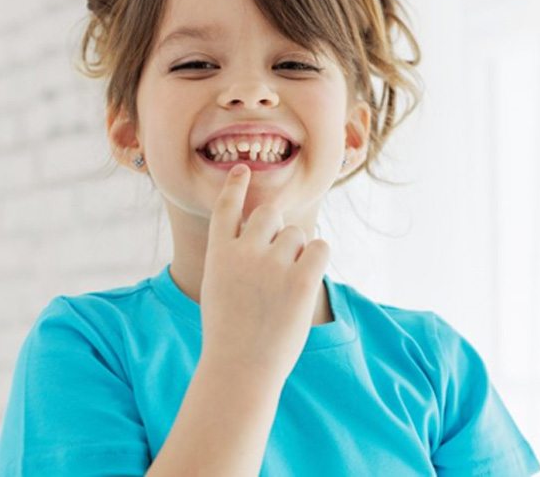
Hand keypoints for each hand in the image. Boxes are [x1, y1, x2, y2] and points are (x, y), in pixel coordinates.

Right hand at [199, 164, 329, 380]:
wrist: (240, 369)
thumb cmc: (230, 331)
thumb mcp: (219, 287)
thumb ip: (236, 257)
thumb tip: (271, 233)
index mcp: (219, 253)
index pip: (227, 208)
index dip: (235, 186)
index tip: (243, 170)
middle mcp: (244, 251)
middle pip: (270, 214)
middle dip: (278, 227)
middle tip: (280, 253)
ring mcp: (272, 264)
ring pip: (298, 234)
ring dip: (298, 250)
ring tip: (287, 283)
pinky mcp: (300, 279)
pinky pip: (320, 247)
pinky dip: (318, 258)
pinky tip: (308, 277)